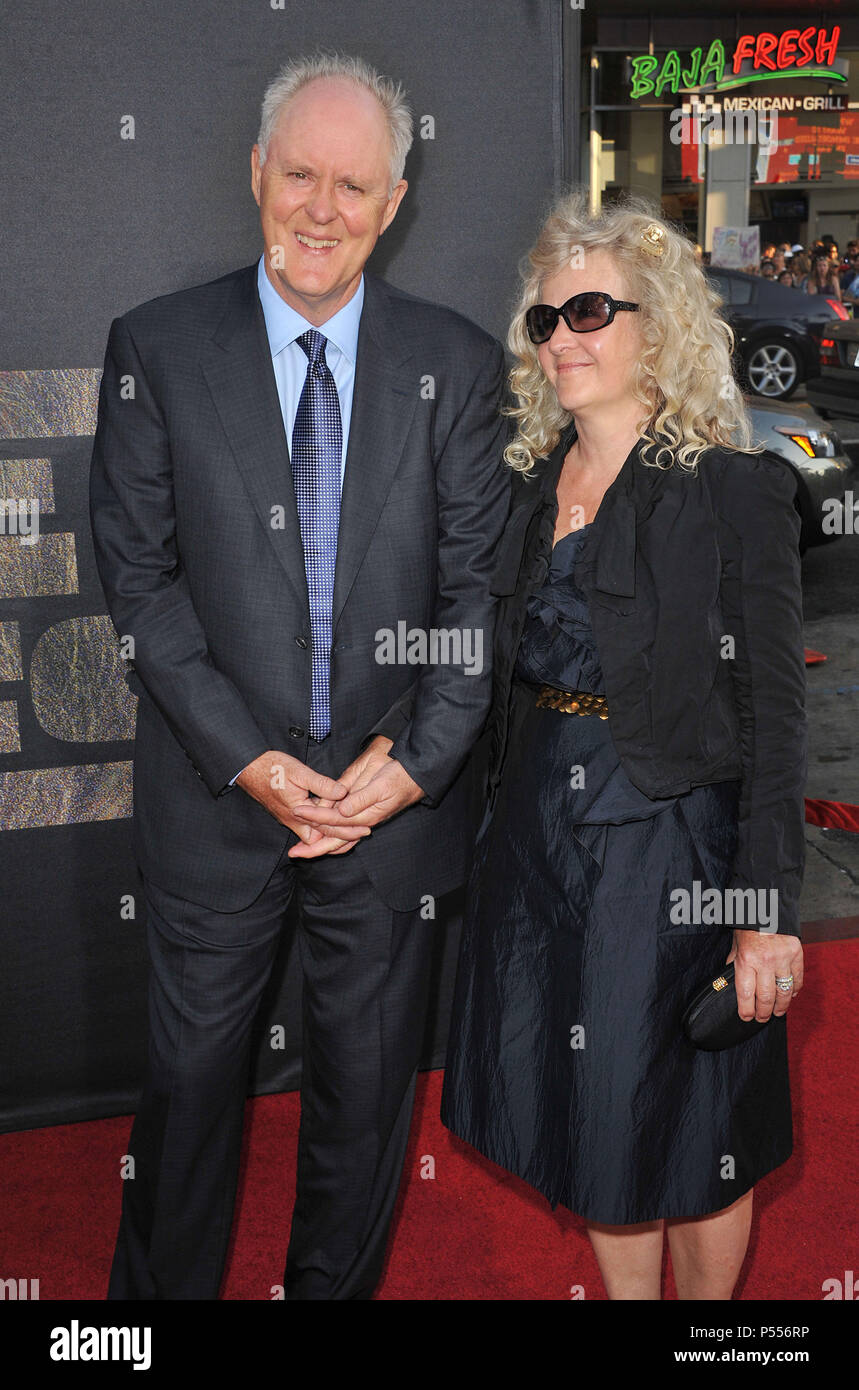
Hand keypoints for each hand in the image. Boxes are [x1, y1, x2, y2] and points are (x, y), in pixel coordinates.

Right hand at [236, 750, 369, 849]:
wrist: (248, 767)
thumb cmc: (271, 768)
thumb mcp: (299, 772)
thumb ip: (322, 784)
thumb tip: (342, 792)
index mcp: (298, 813)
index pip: (327, 830)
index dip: (346, 831)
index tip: (364, 830)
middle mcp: (293, 821)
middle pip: (322, 837)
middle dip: (342, 836)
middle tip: (363, 833)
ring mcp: (289, 818)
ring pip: (314, 833)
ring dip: (332, 832)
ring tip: (352, 829)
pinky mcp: (288, 813)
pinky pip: (307, 826)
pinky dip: (321, 825)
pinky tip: (332, 820)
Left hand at [287, 735, 424, 858]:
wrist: (415, 777)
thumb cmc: (399, 778)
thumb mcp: (381, 786)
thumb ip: (361, 798)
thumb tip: (342, 810)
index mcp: (365, 816)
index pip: (334, 820)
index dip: (314, 816)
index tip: (297, 812)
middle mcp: (363, 823)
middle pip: (334, 839)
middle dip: (313, 847)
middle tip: (294, 854)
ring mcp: (364, 822)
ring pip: (339, 840)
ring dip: (320, 846)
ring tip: (302, 851)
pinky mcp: (364, 818)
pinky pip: (345, 835)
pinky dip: (331, 840)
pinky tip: (321, 840)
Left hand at [726, 929, 803, 1022]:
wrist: (765, 905)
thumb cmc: (747, 926)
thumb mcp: (735, 945)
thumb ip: (735, 964)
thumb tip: (731, 983)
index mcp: (746, 960)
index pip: (746, 994)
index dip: (746, 1010)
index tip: (746, 1017)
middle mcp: (765, 962)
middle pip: (766, 997)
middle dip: (764, 1012)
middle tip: (762, 1018)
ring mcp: (783, 959)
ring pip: (784, 992)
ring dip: (781, 1006)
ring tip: (777, 1012)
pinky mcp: (796, 954)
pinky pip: (797, 979)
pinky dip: (794, 990)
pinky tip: (790, 996)